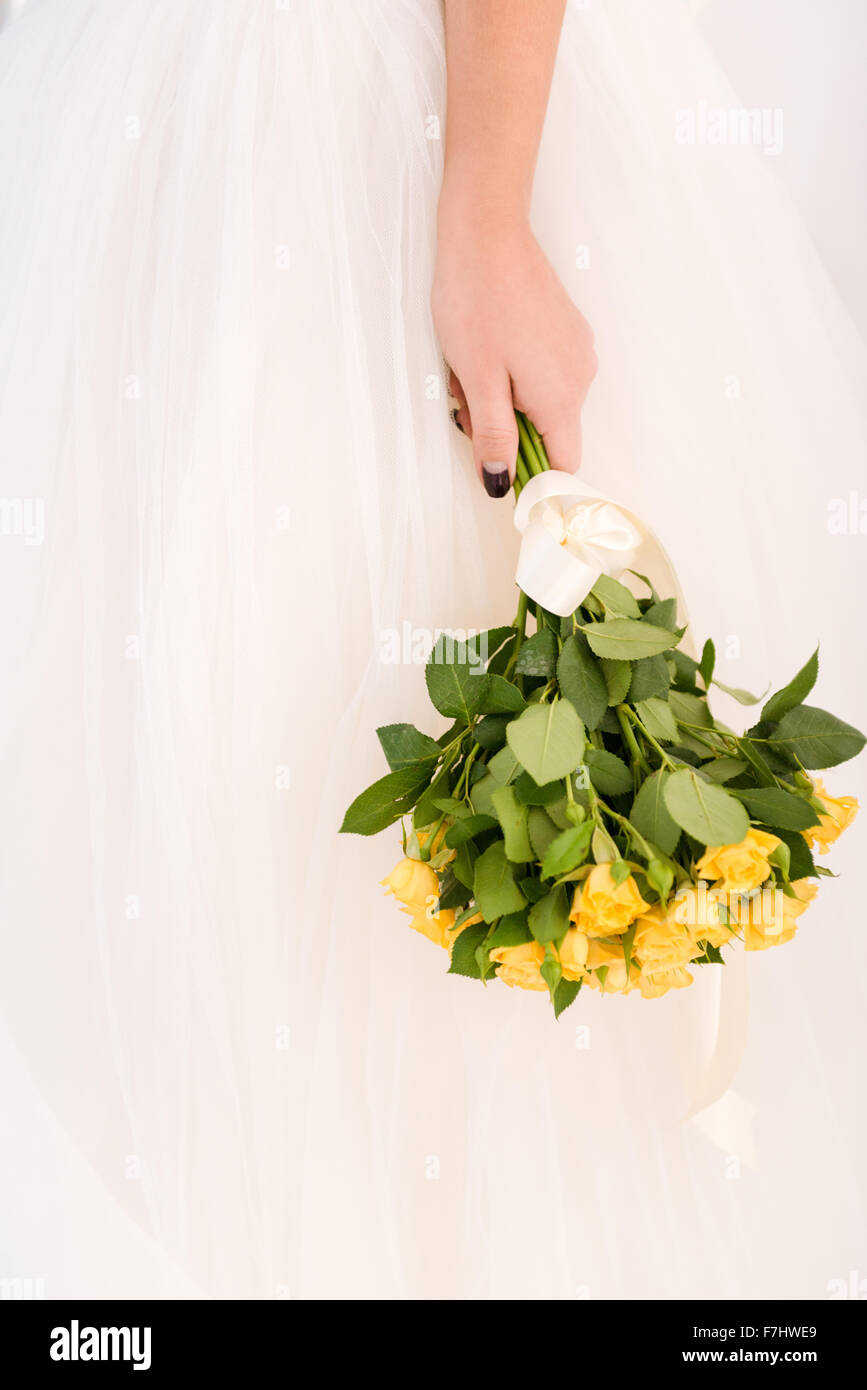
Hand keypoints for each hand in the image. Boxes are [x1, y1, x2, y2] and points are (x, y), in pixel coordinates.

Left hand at [432, 201, 596, 496]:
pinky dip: (516, 374)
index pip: (564, 465)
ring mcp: (577, 350)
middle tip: (470, 401)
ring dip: (508, 399)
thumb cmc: (477, 299)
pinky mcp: (567, 331)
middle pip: (549, 433)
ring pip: (543, 402)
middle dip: (508, 429)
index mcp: (561, 396)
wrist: (486, 231)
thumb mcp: (477, 380)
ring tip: (477, 368)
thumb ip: (493, 437)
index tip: (501, 469)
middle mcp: (581, 376)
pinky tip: (491, 348)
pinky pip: (544, 373)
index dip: (533, 477)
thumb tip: (501, 482)